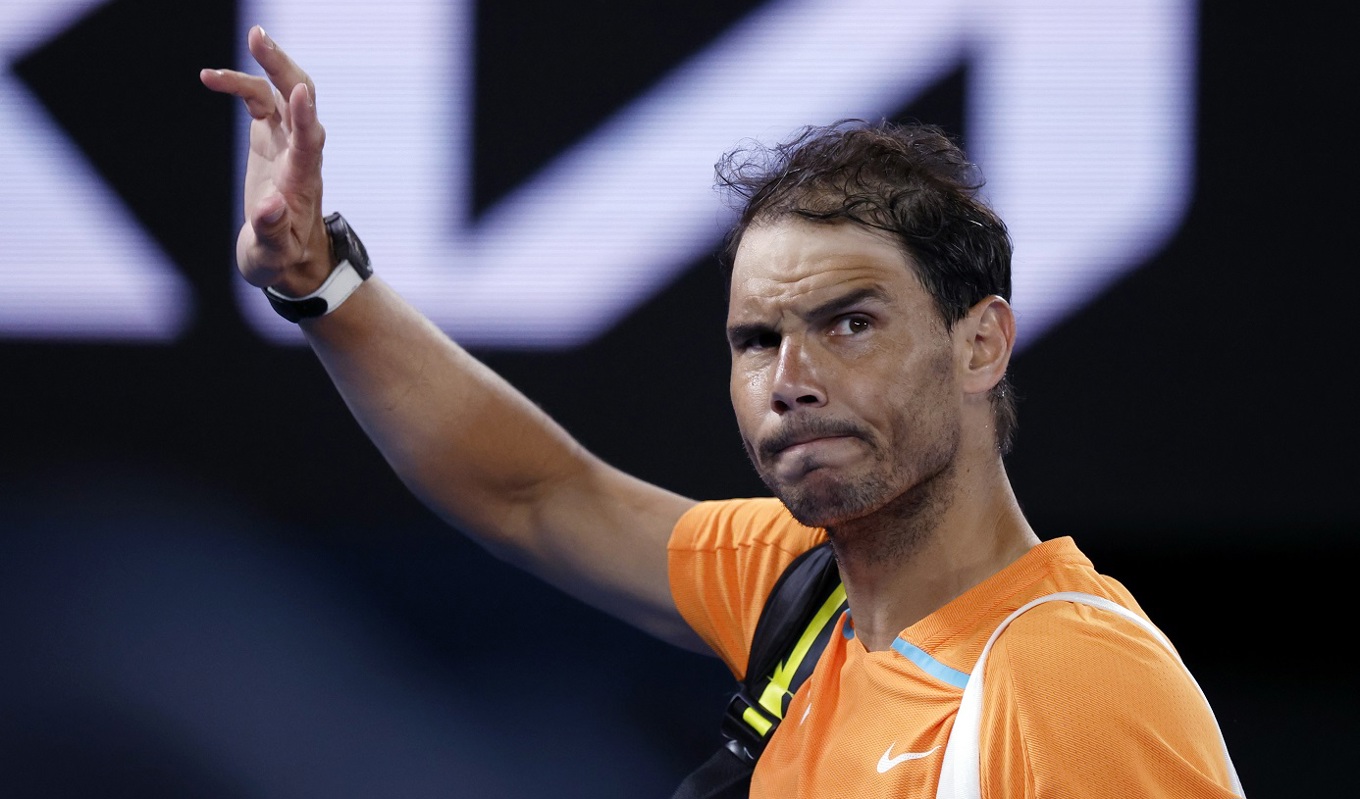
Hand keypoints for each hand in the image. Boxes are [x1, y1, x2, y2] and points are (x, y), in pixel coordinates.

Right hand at [200, 26, 330, 295]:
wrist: (290, 256)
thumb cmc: (282, 258)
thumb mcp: (274, 255)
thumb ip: (272, 232)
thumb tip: (269, 208)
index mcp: (302, 181)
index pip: (309, 142)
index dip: (304, 116)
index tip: (300, 91)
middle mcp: (300, 154)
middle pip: (300, 100)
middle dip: (283, 68)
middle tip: (259, 39)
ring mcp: (287, 141)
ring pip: (280, 92)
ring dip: (262, 67)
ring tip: (230, 56)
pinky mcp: (271, 137)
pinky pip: (258, 100)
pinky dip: (237, 85)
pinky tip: (209, 78)